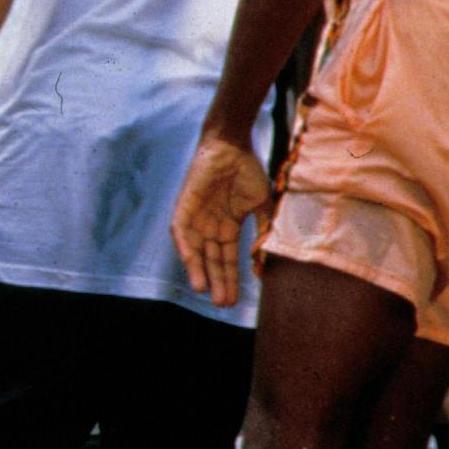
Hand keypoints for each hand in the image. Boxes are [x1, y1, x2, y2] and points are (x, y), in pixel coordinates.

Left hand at [171, 136, 271, 307]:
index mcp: (227, 226)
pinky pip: (180, 229)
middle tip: (221, 304)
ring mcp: (197, 216)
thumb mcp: (262, 205)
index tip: (234, 301)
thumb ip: (263, 230)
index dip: (230, 279)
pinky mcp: (185, 204)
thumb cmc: (247, 171)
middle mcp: (210, 225)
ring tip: (203, 289)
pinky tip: (189, 260)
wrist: (232, 145)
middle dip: (216, 281)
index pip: (227, 259)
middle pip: (211, 259)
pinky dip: (184, 244)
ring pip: (194, 249)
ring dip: (198, 268)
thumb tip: (267, 258)